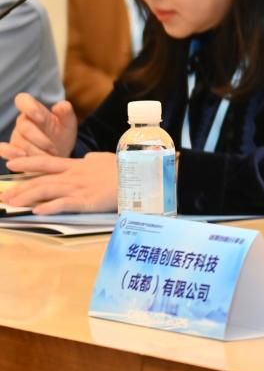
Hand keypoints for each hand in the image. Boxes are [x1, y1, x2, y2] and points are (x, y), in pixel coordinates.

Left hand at [0, 152, 117, 213]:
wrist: (142, 175)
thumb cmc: (127, 168)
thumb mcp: (106, 160)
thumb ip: (93, 161)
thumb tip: (88, 159)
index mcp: (78, 166)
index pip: (47, 163)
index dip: (27, 163)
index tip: (10, 166)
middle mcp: (74, 176)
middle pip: (41, 180)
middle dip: (19, 188)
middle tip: (2, 196)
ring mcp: (80, 188)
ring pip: (47, 191)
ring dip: (27, 197)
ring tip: (11, 204)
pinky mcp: (88, 201)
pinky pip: (65, 204)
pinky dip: (50, 207)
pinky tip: (37, 212)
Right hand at [9, 94, 76, 157]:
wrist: (59, 154)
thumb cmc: (62, 135)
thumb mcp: (68, 123)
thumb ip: (66, 112)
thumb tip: (61, 105)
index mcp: (35, 110)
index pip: (23, 100)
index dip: (29, 107)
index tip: (42, 118)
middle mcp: (22, 122)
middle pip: (24, 127)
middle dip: (41, 139)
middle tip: (54, 149)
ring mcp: (16, 136)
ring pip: (20, 142)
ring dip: (36, 152)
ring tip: (50, 157)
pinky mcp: (11, 149)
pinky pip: (4, 149)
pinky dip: (11, 152)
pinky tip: (23, 156)